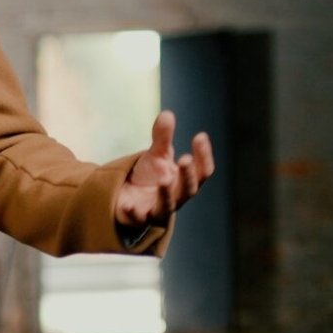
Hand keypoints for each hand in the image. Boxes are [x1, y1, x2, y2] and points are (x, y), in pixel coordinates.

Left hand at [114, 109, 215, 226]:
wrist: (128, 197)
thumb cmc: (149, 176)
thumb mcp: (157, 155)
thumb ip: (162, 138)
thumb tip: (167, 114)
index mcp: (185, 181)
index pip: (203, 172)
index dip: (204, 156)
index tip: (199, 136)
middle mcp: (176, 197)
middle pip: (188, 190)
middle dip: (187, 175)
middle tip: (185, 159)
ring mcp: (158, 210)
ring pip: (167, 206)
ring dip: (166, 194)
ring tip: (164, 179)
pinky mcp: (138, 218)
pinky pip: (138, 218)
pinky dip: (135, 213)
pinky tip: (129, 205)